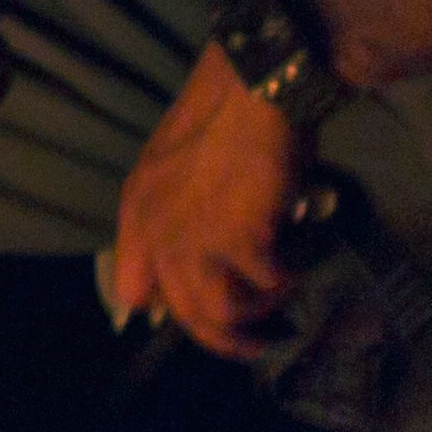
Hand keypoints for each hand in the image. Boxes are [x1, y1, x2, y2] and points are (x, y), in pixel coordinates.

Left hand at [112, 57, 311, 357]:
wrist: (255, 88)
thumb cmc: (223, 114)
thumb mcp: (176, 164)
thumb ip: (175, 213)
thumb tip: (199, 258)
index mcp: (137, 213)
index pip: (131, 288)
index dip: (166, 308)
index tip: (197, 317)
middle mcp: (159, 236)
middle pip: (185, 314)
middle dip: (223, 338)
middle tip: (256, 343)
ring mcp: (197, 243)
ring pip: (222, 314)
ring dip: (258, 312)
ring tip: (282, 294)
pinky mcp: (241, 243)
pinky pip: (266, 285)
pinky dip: (287, 280)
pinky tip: (300, 262)